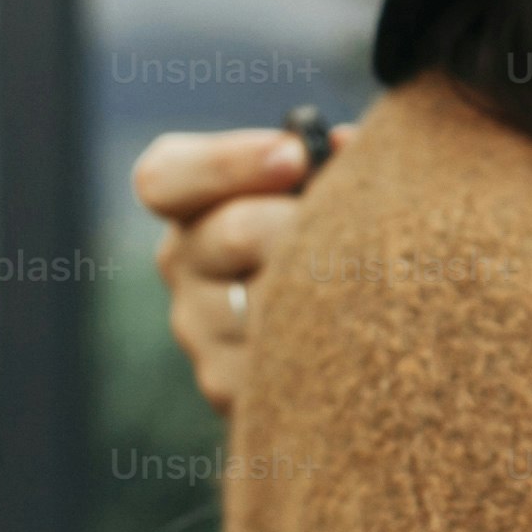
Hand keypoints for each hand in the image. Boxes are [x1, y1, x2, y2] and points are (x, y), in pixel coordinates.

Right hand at [132, 124, 351, 411]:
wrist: (358, 338)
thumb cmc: (339, 239)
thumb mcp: (329, 186)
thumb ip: (330, 159)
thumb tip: (347, 145)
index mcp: (192, 203)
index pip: (165, 178)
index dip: (227, 163)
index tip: (295, 157)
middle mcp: (182, 263)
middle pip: (235, 231)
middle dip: (308, 225)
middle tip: (360, 230)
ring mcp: (198, 330)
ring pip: (266, 298)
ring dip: (327, 287)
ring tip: (366, 286)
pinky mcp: (225, 386)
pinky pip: (282, 356)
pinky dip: (330, 339)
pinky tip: (356, 332)